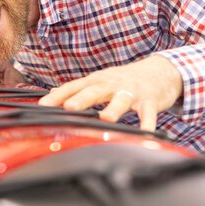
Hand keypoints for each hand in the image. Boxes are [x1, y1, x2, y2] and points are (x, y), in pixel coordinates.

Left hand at [38, 55, 182, 130]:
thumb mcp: (100, 81)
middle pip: (94, 90)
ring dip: (114, 108)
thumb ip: (78, 90)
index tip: (43, 105)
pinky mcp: (150, 101)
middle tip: (69, 107)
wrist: (161, 71)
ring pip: (122, 100)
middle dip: (81, 98)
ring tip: (106, 119)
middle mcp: (112, 84)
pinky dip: (147, 124)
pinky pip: (149, 114)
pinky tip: (144, 134)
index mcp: (97, 80)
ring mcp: (132, 92)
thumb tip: (52, 94)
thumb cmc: (124, 80)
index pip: (74, 86)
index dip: (58, 95)